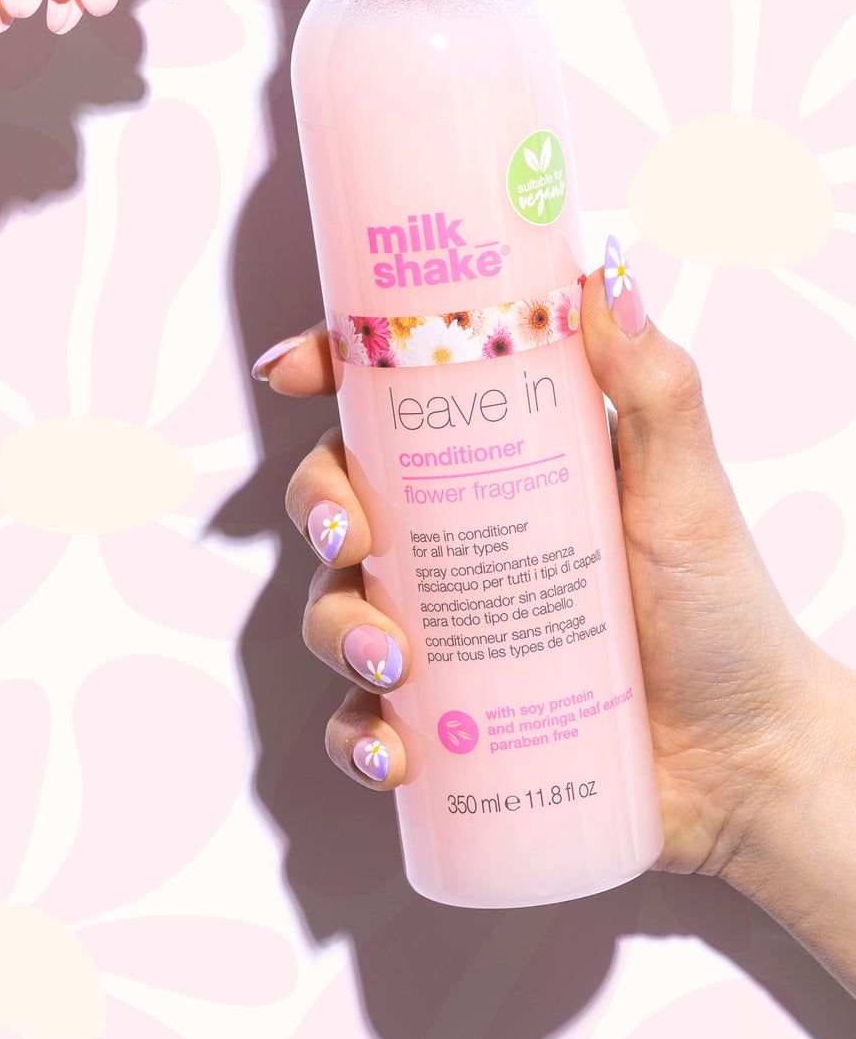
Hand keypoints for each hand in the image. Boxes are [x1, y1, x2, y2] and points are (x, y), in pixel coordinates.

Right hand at [255, 249, 855, 984]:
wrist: (747, 761)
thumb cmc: (722, 614)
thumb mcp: (688, 493)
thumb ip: (657, 388)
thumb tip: (610, 277)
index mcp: (498, 465)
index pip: (392, 400)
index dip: (328, 369)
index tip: (292, 372)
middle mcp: (455, 543)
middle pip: (341, 498)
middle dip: (318, 508)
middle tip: (354, 538)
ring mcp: (442, 634)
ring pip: (335, 610)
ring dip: (336, 630)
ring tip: (391, 662)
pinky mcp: (443, 724)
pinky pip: (363, 724)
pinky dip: (356, 738)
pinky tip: (389, 751)